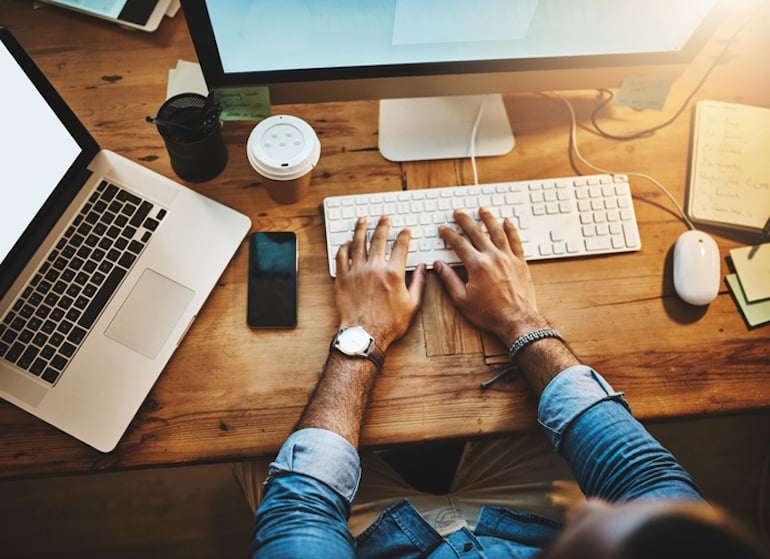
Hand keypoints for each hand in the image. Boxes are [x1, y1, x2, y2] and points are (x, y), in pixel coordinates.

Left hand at [335, 216, 425, 349]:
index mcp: (393, 273)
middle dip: (383, 226)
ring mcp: (356, 271)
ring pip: (358, 243)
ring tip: (363, 220)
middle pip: (378, 239)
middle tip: (384, 218)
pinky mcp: (343, 278)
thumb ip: (418, 283)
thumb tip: (423, 268)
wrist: (365, 334)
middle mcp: (374, 268)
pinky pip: (342, 256)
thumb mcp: (412, 304)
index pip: (401, 246)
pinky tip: (347, 242)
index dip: (405, 235)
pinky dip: (344, 247)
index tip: (406, 231)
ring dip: (361, 229)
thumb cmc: (389, 324)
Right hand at [434, 208, 545, 346]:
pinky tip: (507, 221)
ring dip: (488, 218)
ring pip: (497, 231)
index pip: (459, 244)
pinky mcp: (520, 262)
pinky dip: (511, 229)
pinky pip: (515, 240)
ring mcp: (508, 258)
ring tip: (482, 209)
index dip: (449, 235)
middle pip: (476, 232)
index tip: (443, 230)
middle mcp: (492, 257)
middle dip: (465, 220)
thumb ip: (449, 279)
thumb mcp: (462, 299)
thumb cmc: (490, 313)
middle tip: (458, 213)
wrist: (516, 320)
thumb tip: (439, 265)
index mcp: (476, 265)